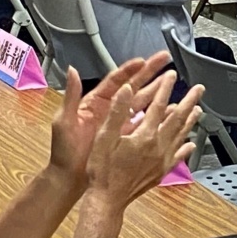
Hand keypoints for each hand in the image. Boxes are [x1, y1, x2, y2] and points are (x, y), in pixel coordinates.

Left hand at [47, 52, 171, 189]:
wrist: (70, 178)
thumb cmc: (64, 150)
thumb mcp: (64, 121)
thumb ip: (71, 96)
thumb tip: (72, 70)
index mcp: (95, 101)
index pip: (115, 80)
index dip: (129, 70)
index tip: (143, 61)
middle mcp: (110, 108)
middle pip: (133, 85)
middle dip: (149, 71)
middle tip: (165, 58)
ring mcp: (120, 121)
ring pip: (142, 100)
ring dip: (157, 89)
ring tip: (172, 79)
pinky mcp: (127, 135)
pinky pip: (145, 121)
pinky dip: (157, 114)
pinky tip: (170, 108)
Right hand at [85, 74, 202, 207]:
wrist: (107, 200)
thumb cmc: (102, 170)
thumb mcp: (104, 137)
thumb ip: (117, 112)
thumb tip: (125, 90)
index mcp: (145, 135)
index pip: (159, 105)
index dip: (165, 88)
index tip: (171, 75)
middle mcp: (158, 146)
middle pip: (178, 118)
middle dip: (189, 101)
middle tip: (199, 89)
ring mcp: (162, 160)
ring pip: (181, 135)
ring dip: (191, 120)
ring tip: (199, 109)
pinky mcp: (161, 172)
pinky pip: (178, 157)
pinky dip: (186, 149)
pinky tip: (191, 144)